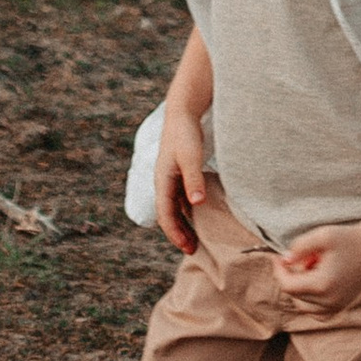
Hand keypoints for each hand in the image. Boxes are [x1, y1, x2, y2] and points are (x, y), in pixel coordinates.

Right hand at [154, 102, 208, 256]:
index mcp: (162, 181)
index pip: (165, 215)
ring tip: (195, 238)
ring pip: (173, 207)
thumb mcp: (191, 157)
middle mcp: (163, 182)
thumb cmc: (186, 133)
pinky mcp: (178, 172)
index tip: (188, 247)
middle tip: (193, 250)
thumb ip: (193, 179)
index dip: (175, 233)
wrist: (183, 111)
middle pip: (168, 215)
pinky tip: (198, 215)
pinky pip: (179, 198)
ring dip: (182, 223)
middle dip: (178, 233)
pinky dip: (186, 210)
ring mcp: (170, 178)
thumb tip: (196, 204)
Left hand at [273, 220, 360, 317]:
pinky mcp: (342, 306)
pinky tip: (317, 282)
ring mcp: (337, 306)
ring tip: (315, 267)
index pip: (288, 286)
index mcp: (322, 285)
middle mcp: (329, 301)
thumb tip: (285, 260)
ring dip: (301, 289)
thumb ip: (299, 247)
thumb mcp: (322, 235)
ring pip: (304, 306)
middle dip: (293, 277)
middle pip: (295, 296)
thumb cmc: (349, 238)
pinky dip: (311, 301)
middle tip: (305, 257)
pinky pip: (317, 312)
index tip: (278, 258)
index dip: (279, 271)